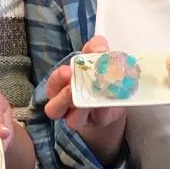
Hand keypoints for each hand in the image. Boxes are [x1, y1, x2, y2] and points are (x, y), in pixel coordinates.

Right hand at [44, 36, 125, 165]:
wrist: (116, 94)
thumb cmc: (97, 74)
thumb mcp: (94, 55)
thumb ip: (94, 47)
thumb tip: (99, 49)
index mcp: (60, 88)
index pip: (52, 86)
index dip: (57, 79)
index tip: (68, 71)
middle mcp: (66, 106)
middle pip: (53, 109)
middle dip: (64, 97)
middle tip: (76, 88)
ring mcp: (82, 118)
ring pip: (73, 121)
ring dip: (82, 109)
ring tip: (93, 99)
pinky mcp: (99, 121)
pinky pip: (98, 119)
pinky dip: (103, 109)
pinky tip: (108, 102)